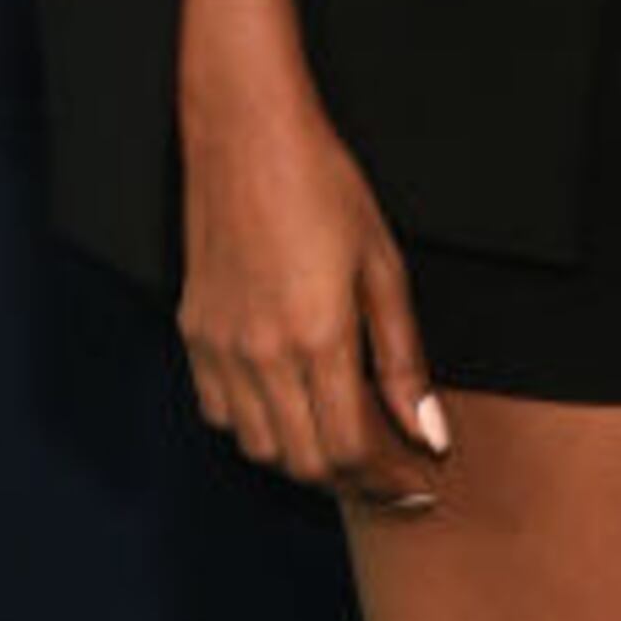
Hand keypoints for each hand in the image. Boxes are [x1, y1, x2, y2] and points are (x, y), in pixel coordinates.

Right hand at [177, 75, 450, 509]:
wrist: (246, 135)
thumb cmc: (324, 188)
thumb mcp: (384, 268)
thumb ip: (403, 360)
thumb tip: (428, 432)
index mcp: (317, 338)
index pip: (349, 449)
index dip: (388, 480)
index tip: (419, 485)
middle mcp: (261, 354)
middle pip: (304, 462)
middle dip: (354, 480)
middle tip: (393, 475)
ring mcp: (220, 347)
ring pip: (259, 447)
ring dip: (306, 459)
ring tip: (348, 445)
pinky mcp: (193, 333)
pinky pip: (220, 413)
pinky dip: (258, 429)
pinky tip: (291, 409)